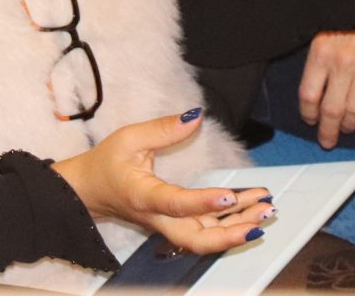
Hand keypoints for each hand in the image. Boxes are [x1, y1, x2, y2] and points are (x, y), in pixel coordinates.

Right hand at [51, 110, 273, 252]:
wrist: (88, 192)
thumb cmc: (106, 165)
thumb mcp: (129, 137)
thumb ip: (164, 128)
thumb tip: (195, 116)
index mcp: (142, 196)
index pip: (175, 203)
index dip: (202, 203)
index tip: (229, 196)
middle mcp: (157, 218)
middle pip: (196, 238)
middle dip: (232, 232)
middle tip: (262, 215)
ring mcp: (167, 226)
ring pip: (205, 238)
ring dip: (238, 227)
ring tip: (266, 209)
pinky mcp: (174, 225)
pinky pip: (205, 231)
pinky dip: (231, 223)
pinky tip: (252, 210)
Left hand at [299, 24, 354, 147]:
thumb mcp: (323, 18)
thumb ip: (317, 45)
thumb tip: (313, 67)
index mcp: (321, 53)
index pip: (309, 96)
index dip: (308, 114)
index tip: (309, 120)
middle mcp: (343, 66)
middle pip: (331, 111)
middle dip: (328, 130)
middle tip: (327, 140)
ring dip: (351, 124)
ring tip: (349, 129)